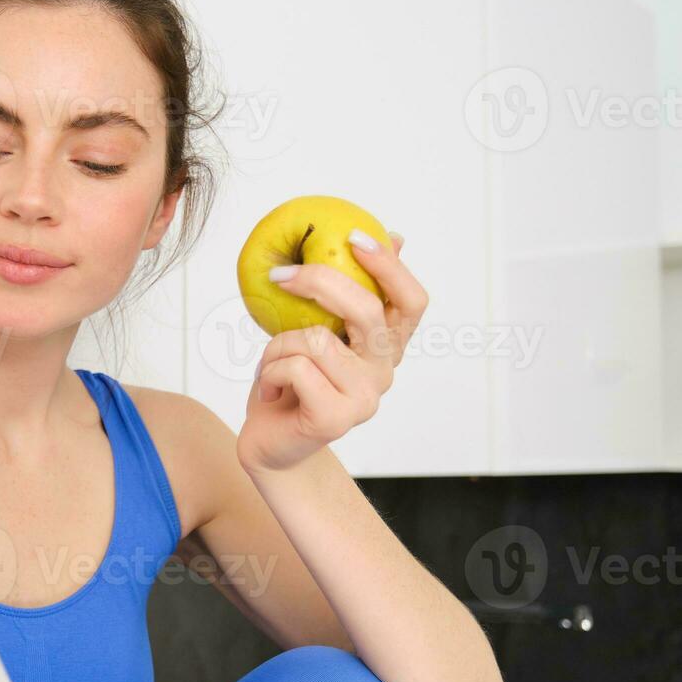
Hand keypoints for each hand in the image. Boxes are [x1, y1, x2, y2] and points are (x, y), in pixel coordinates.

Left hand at [236, 232, 427, 475]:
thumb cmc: (291, 383)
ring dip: (277, 345)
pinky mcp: (336, 418)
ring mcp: (365, 398)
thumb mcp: (313, 330)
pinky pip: (295, 368)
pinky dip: (269, 372)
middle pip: (367, 310)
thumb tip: (393, 235)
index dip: (390, 266)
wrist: (271, 446)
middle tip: (281, 275)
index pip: (411, 301)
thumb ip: (343, 295)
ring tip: (271, 367)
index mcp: (387, 346)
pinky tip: (269, 393)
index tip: (356, 236)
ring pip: (316, 340)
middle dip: (320, 282)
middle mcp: (385, 372)